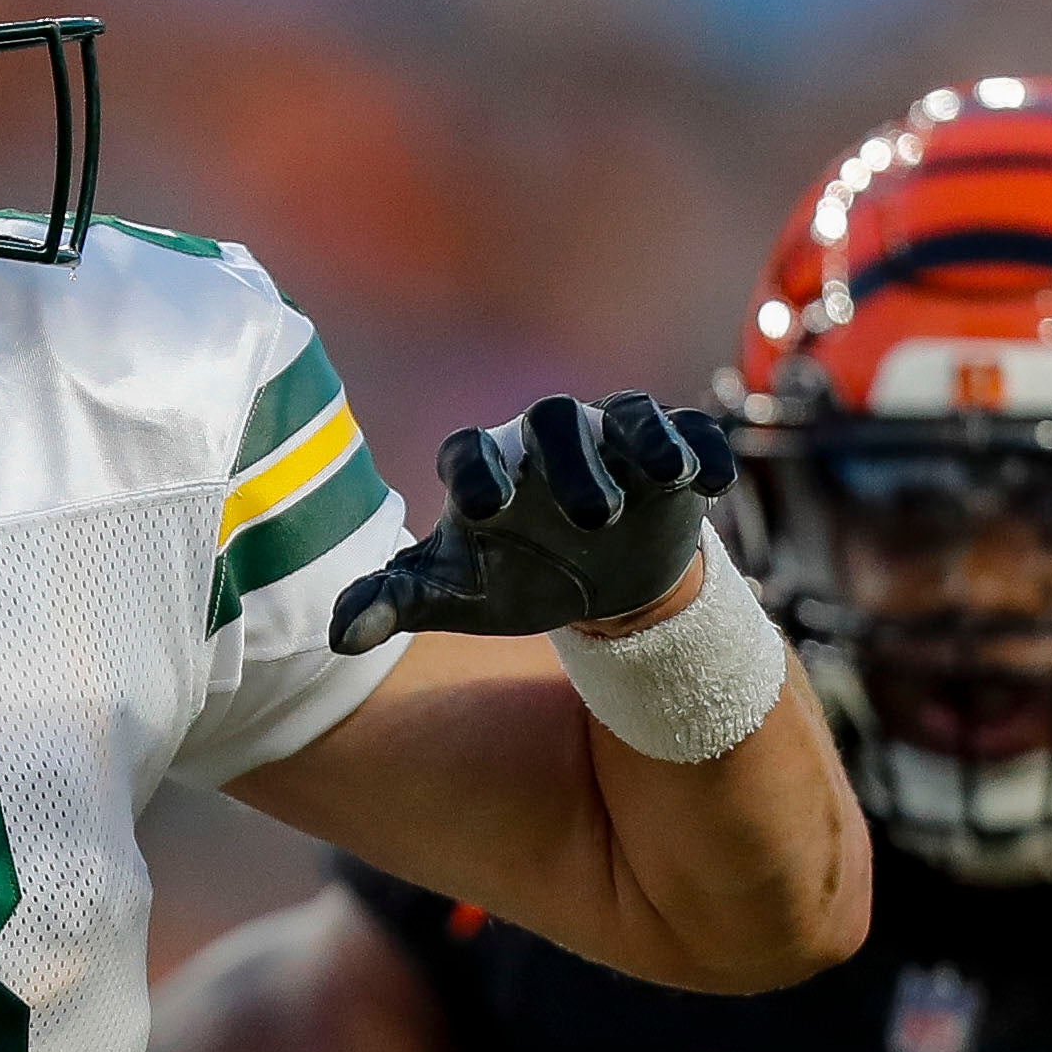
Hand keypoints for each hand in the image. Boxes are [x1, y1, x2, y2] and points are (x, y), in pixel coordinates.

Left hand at [332, 392, 735, 652]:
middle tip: (593, 516)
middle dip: (573, 465)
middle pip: (553, 424)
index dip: (476, 470)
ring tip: (659, 480)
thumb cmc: (513, 577)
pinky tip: (713, 484)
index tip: (485, 509)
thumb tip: (338, 636)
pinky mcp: (670, 450)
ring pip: (626, 415)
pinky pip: (690, 433)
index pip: (470, 449)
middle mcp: (546, 440)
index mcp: (486, 465)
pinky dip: (701, 449)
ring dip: (643, 444)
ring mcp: (612, 438)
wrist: (596, 582)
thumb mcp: (456, 596)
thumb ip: (396, 601)